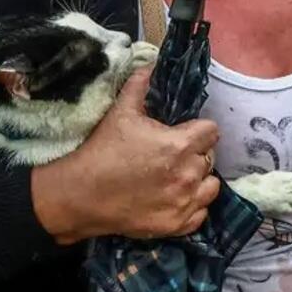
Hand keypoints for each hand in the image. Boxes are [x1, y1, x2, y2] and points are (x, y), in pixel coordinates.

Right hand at [31, 69, 220, 242]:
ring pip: (210, 186)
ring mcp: (183, 203)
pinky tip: (175, 198)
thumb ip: (140, 86)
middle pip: (209, 158)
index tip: (185, 131)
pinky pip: (200, 214)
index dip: (199, 128)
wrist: (79, 195)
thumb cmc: (101, 151)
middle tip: (174, 153)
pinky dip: (192, 206)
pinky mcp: (175, 225)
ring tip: (178, 176)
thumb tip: (150, 65)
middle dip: (195, 153)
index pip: (211, 131)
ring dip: (198, 179)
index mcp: (179, 145)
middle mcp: (188, 175)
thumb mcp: (120, 112)